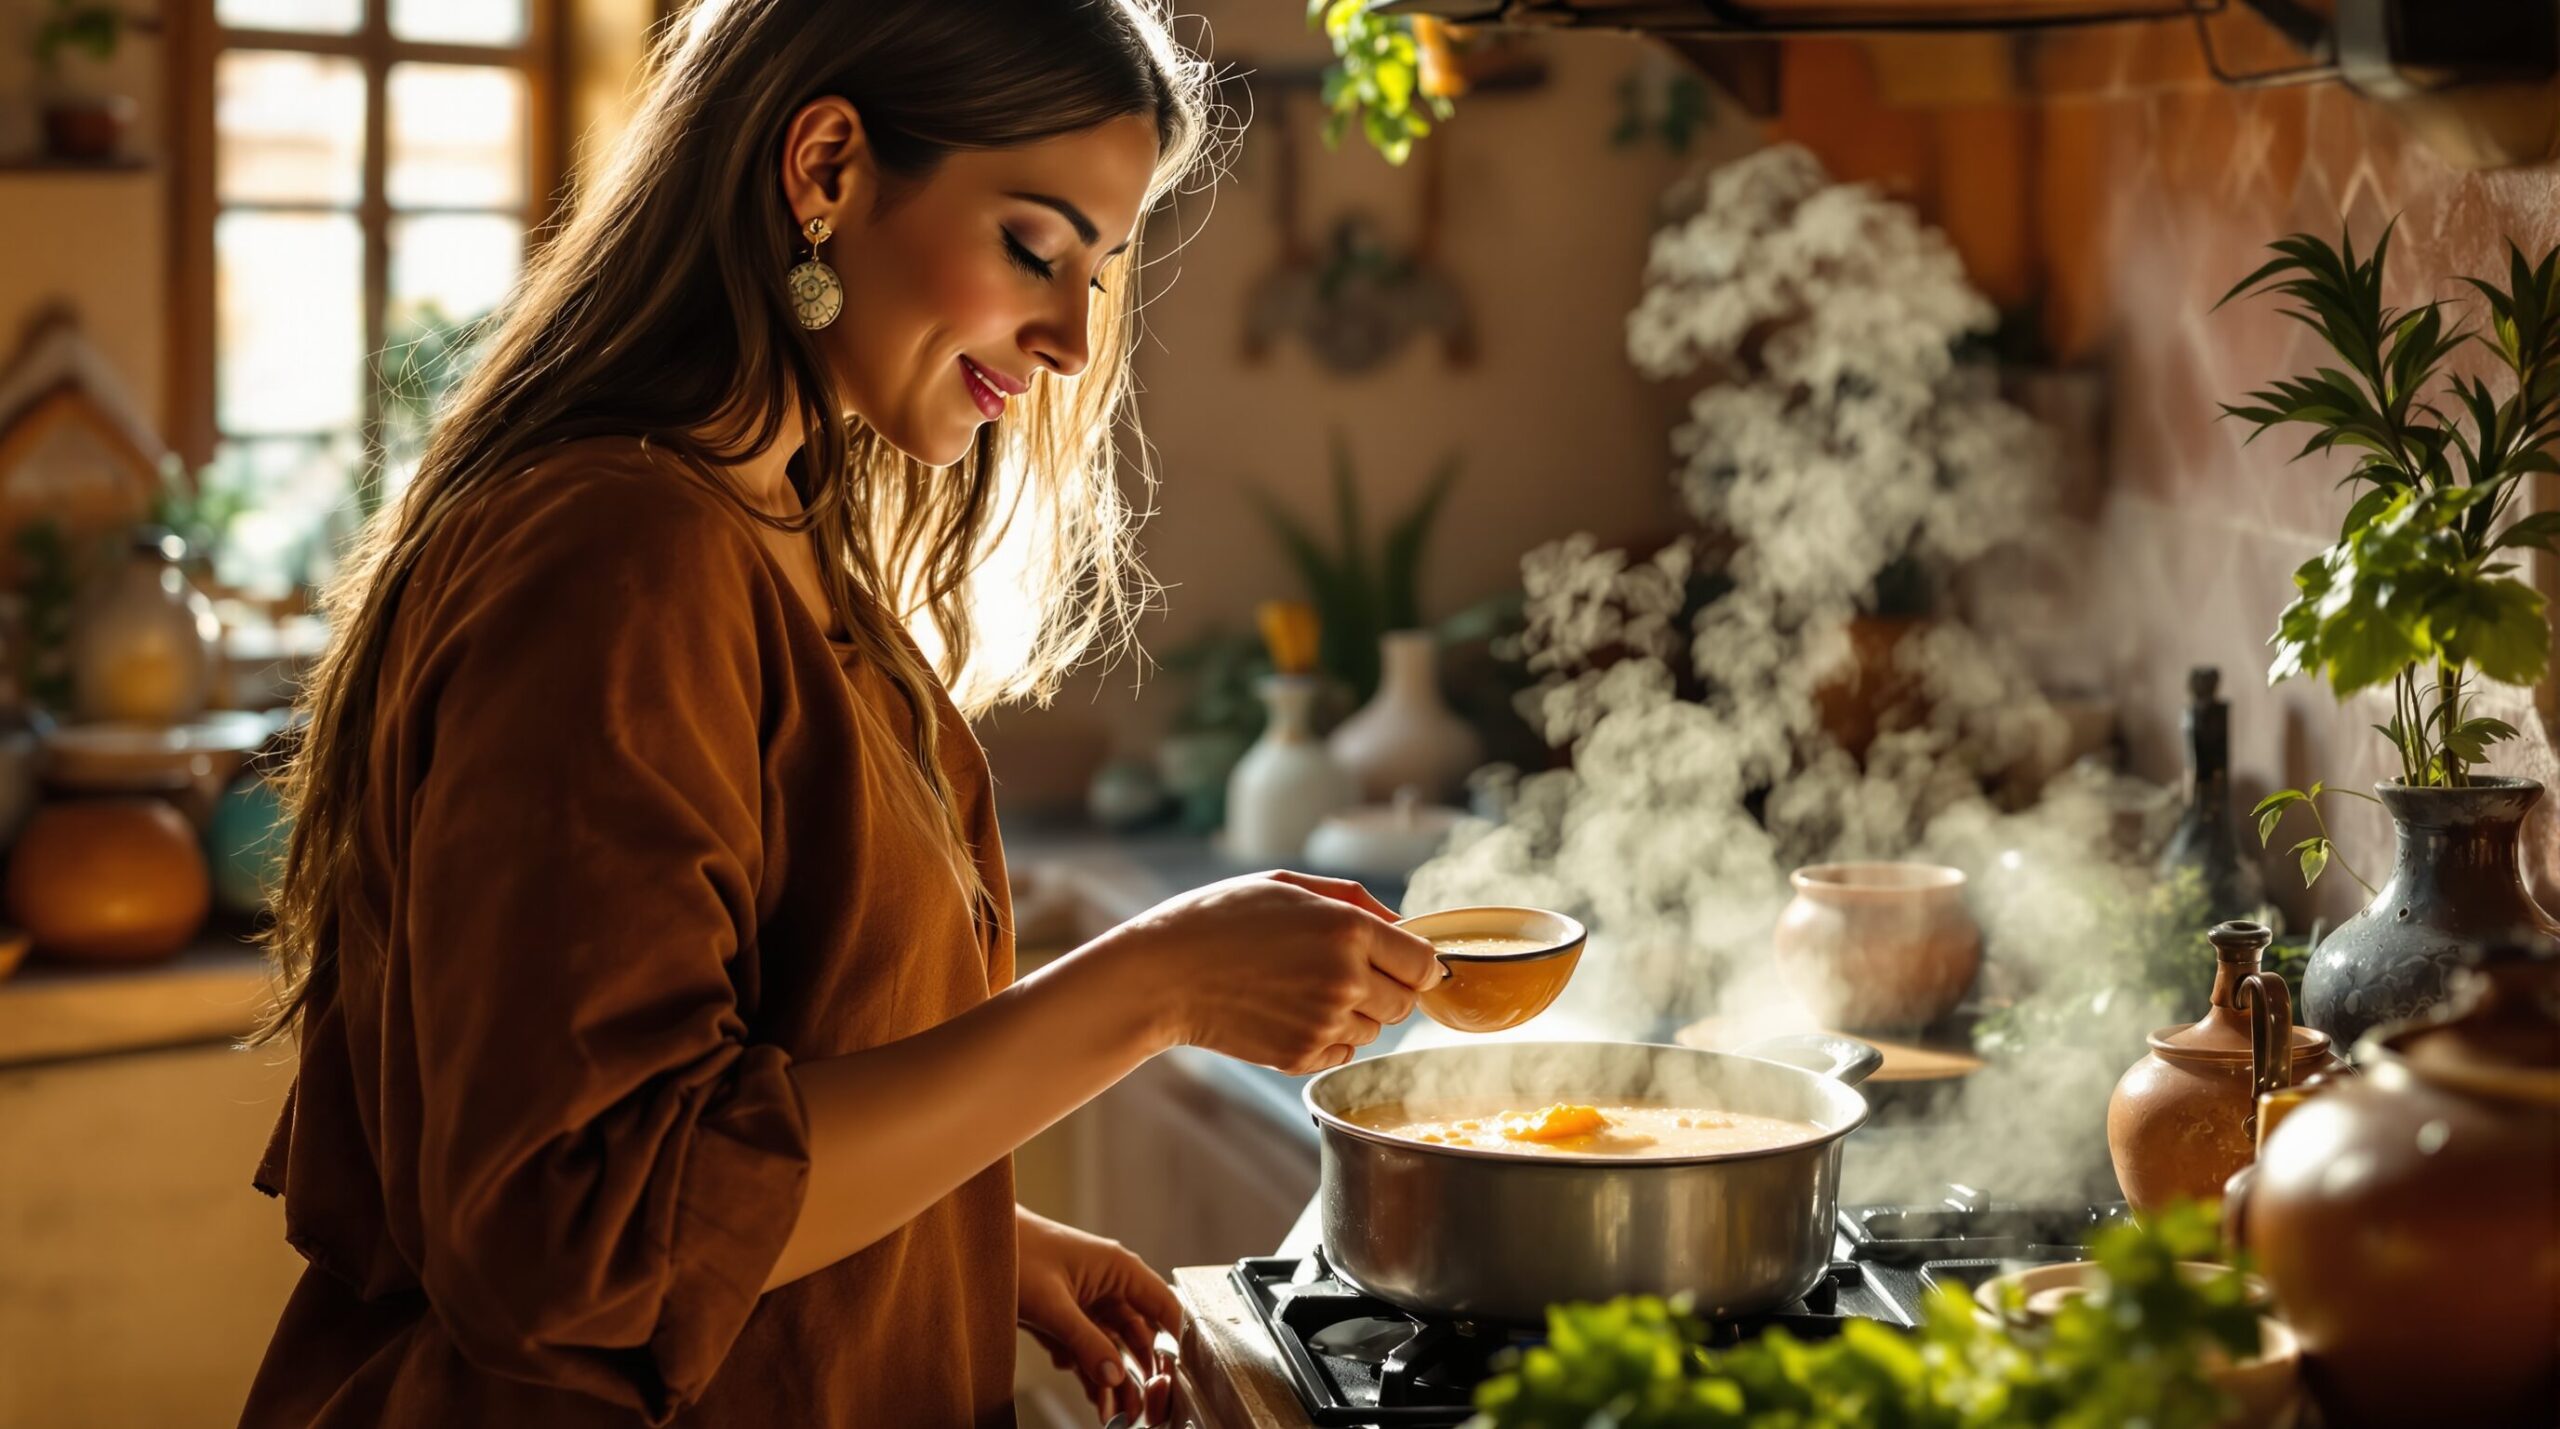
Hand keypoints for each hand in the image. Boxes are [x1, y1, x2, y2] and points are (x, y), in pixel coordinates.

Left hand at [1017, 1207, 1183, 1424]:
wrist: (974, 1243)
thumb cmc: (1015, 1254)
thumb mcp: (1053, 1305)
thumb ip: (1087, 1342)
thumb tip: (1115, 1378)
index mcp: (1118, 1269)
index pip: (1164, 1307)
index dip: (1176, 1340)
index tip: (1178, 1376)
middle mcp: (1109, 1285)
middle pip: (1140, 1334)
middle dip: (1141, 1373)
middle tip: (1144, 1409)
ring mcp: (1087, 1301)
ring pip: (1112, 1346)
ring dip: (1114, 1380)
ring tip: (1117, 1414)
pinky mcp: (1067, 1316)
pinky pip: (1087, 1348)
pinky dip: (1089, 1372)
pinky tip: (1092, 1396)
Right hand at [1097, 870, 1442, 1074]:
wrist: (1162, 974)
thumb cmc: (1219, 920)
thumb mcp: (1287, 885)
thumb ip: (1355, 901)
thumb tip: (1403, 925)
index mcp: (1348, 930)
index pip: (1424, 963)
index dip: (1416, 962)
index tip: (1399, 961)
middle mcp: (1346, 979)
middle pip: (1406, 1001)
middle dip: (1386, 988)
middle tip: (1342, 971)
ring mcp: (1325, 1022)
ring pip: (1375, 1030)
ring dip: (1355, 1013)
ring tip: (1305, 989)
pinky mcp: (1302, 1055)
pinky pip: (1344, 1053)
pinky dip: (1329, 1039)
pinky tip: (1291, 1013)